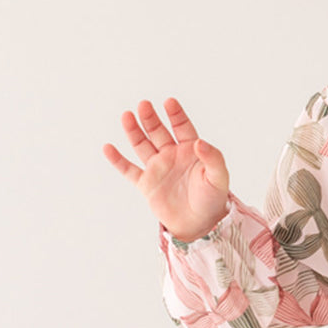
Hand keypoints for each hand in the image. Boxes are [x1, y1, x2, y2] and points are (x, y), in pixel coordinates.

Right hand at [102, 98, 229, 241]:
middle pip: (158, 132)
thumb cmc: (213, 200)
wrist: (200, 225)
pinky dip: (117, 160)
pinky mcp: (146, 184)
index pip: (182, 127)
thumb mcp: (219, 178)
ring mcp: (157, 168)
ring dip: (134, 131)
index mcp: (190, 151)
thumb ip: (213, 158)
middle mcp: (172, 156)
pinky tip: (108, 147)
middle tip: (144, 105)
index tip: (169, 102)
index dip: (175, 115)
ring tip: (127, 116)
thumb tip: (200, 142)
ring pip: (142, 145)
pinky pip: (129, 170)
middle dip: (151, 119)